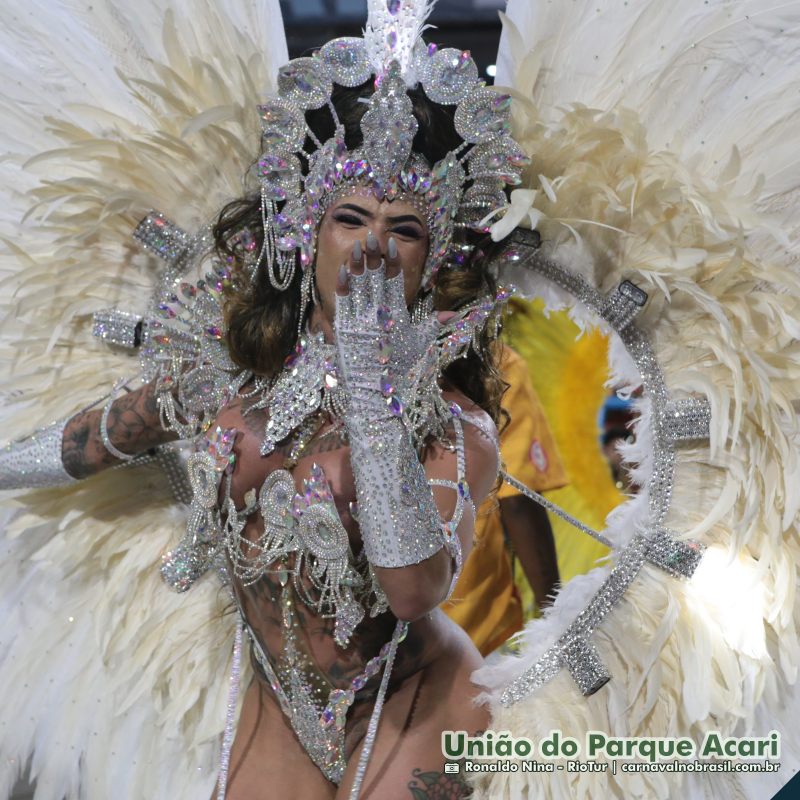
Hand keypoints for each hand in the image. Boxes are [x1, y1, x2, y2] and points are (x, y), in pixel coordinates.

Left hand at [334, 235, 438, 418]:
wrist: (377, 396)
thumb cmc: (401, 372)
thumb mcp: (420, 346)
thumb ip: (433, 324)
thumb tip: (453, 313)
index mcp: (397, 317)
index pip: (395, 282)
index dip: (393, 261)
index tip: (391, 244)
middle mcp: (378, 315)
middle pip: (375, 278)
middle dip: (374, 255)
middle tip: (373, 235)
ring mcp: (359, 321)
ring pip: (358, 286)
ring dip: (358, 263)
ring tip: (358, 245)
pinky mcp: (343, 330)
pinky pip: (342, 302)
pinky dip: (343, 284)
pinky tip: (344, 268)